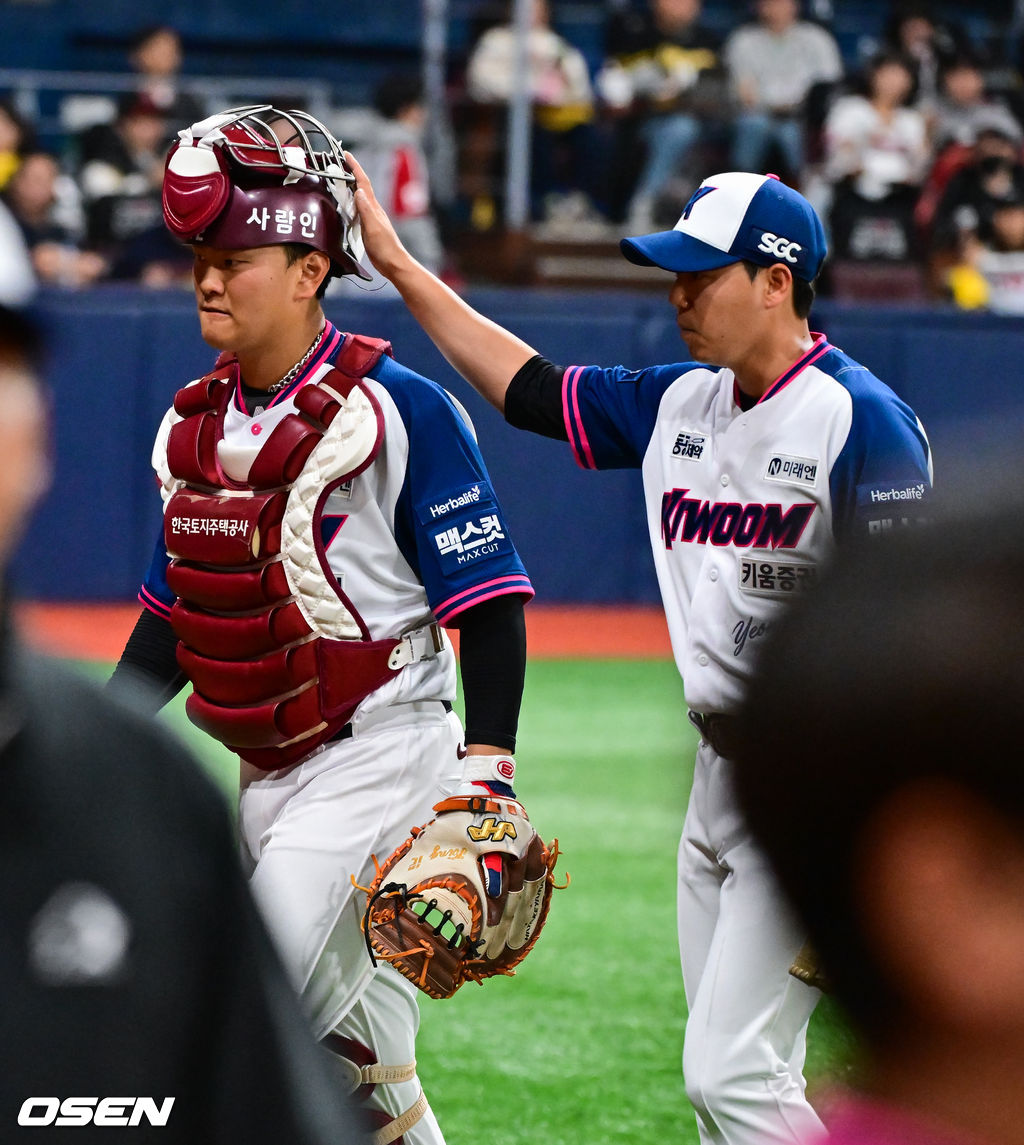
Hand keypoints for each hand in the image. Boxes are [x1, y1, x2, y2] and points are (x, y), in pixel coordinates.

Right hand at [345, 150, 413, 280]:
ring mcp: (371, 218)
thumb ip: (365, 210)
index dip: (355, 168)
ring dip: (350, 186)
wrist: (393, 264)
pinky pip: (358, 210)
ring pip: (359, 197)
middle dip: (352, 173)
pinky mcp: (369, 228)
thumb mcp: (373, 228)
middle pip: (361, 186)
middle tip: (340, 162)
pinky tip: (347, 205)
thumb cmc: (385, 248)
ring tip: (340, 179)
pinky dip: (351, 202)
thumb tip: (359, 191)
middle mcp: (373, 210)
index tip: (347, 154)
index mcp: (373, 208)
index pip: (363, 183)